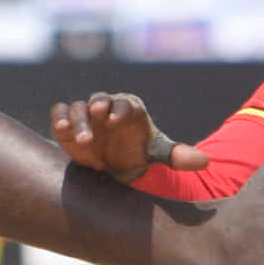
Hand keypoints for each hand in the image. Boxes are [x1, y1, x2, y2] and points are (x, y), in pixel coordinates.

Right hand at [49, 91, 211, 182]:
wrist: (114, 165)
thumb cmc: (138, 152)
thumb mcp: (158, 154)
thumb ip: (178, 156)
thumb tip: (205, 162)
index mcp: (129, 109)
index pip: (125, 103)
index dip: (121, 108)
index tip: (117, 119)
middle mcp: (106, 107)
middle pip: (99, 100)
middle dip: (98, 107)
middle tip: (99, 115)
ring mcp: (86, 115)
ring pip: (77, 108)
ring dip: (78, 120)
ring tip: (84, 139)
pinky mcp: (68, 125)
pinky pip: (59, 114)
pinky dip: (58, 118)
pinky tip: (61, 128)